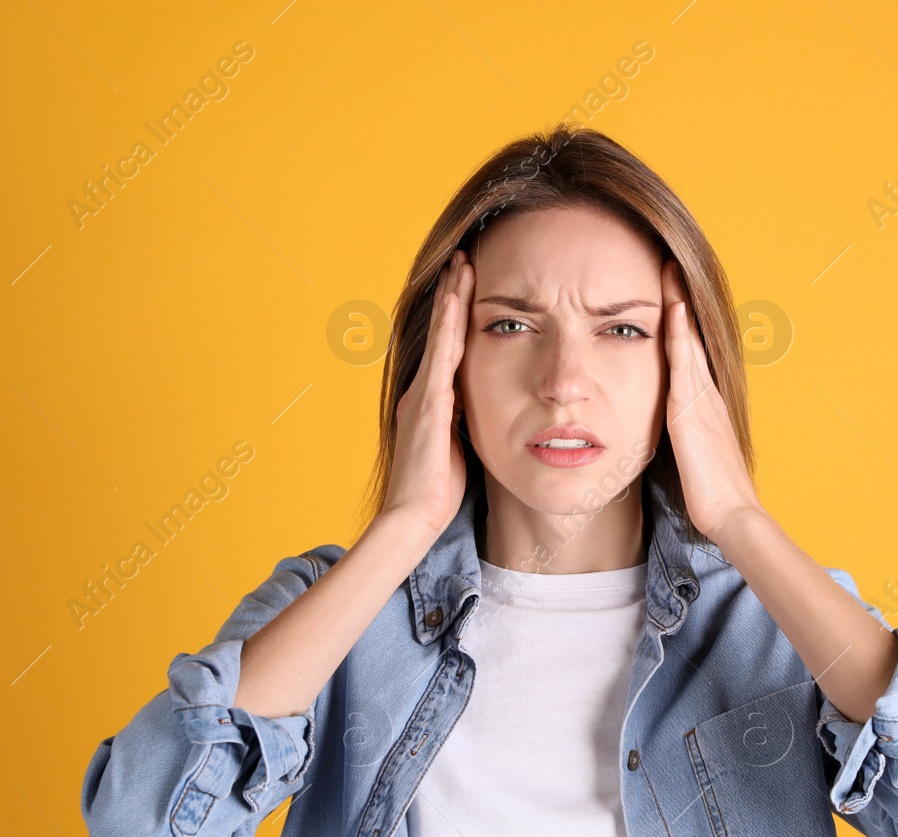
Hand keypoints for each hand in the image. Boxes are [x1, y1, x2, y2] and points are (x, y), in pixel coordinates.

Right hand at [379, 249, 474, 543]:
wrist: (414, 517)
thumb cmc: (437, 491)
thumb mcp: (457, 449)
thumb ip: (464, 424)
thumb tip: (483, 410)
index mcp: (430, 402)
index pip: (448, 349)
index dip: (457, 316)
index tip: (469, 285)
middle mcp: (422, 391)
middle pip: (442, 332)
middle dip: (452, 294)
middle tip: (464, 257)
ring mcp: (423, 394)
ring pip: (441, 335)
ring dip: (451, 298)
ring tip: (462, 263)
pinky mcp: (429, 404)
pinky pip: (442, 355)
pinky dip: (448, 324)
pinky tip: (456, 299)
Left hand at [661, 259, 762, 546]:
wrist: (733, 513)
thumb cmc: (712, 493)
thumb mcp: (695, 455)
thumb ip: (686, 436)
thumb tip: (676, 432)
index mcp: (705, 402)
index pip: (689, 351)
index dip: (680, 320)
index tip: (670, 289)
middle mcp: (706, 392)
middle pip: (691, 335)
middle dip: (680, 299)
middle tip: (670, 262)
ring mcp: (700, 396)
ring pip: (687, 338)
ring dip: (678, 302)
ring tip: (668, 267)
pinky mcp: (690, 408)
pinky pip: (682, 359)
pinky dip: (678, 330)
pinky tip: (672, 305)